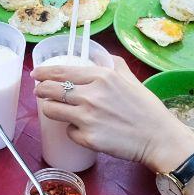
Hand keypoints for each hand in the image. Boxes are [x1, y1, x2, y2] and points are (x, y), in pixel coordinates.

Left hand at [35, 60, 193, 171]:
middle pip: (50, 90)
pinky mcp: (88, 138)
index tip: (35, 74)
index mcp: (101, 76)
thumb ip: (113, 65)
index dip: (43, 73)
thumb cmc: (147, 108)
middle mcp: (91, 95)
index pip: (61, 71)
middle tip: (39, 92)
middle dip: (40, 91)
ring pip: (52, 110)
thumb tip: (100, 56)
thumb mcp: (131, 79)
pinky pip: (69, 132)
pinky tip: (83, 131)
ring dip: (51, 109)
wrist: (158, 138)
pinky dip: (73, 131)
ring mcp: (87, 118)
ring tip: (56, 110)